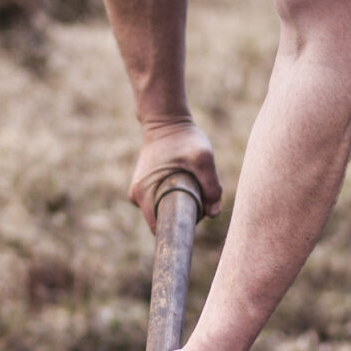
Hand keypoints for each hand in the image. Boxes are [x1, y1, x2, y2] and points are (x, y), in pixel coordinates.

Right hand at [128, 116, 221, 231]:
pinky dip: (176, 196)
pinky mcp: (144, 188)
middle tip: (197, 189)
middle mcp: (137, 198)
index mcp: (144, 195)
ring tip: (190, 181)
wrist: (165, 121)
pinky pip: (163, 201)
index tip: (195, 213)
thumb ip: (212, 186)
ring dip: (181, 203)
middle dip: (184, 213)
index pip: (160, 229)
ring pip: (165, 211)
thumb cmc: (183, 139)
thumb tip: (213, 214)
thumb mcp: (203, 158)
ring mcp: (139, 193)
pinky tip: (183, 180)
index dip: (180, 227)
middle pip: (165, 220)